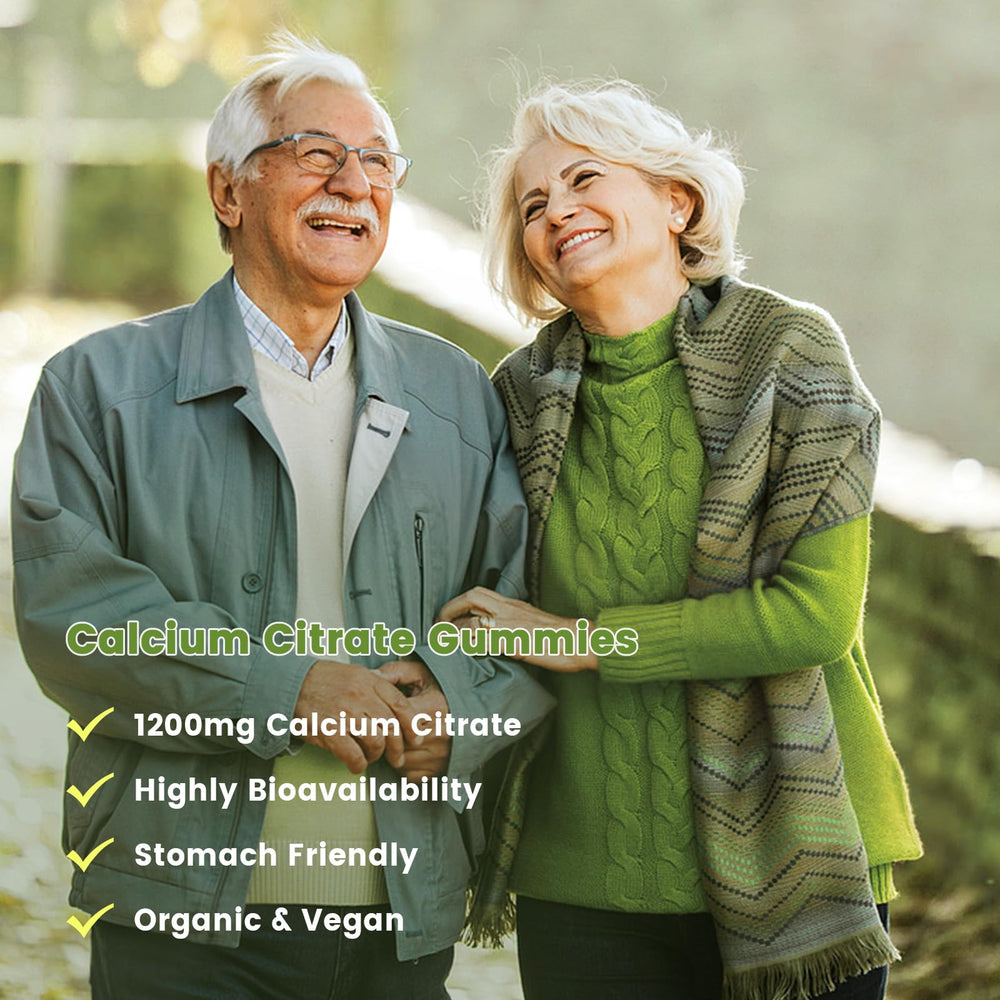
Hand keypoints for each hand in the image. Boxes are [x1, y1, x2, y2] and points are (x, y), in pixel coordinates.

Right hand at [293, 661, 419, 773]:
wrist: (290, 684)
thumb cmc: (324, 680)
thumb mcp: (355, 674)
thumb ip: (376, 687)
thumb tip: (397, 704)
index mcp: (370, 681)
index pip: (401, 705)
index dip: (412, 725)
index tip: (416, 737)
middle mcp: (361, 695)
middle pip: (391, 727)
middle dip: (397, 748)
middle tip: (397, 758)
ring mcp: (345, 713)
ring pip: (376, 742)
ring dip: (376, 755)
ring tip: (371, 757)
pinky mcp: (329, 731)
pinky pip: (353, 755)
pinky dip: (358, 764)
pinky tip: (356, 765)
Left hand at [377, 660, 450, 778]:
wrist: (476, 711)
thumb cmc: (442, 690)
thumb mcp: (421, 673)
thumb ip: (396, 672)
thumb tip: (372, 676)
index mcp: (434, 708)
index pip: (396, 719)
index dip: (383, 717)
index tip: (380, 713)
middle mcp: (439, 734)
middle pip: (397, 742)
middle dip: (387, 736)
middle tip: (384, 727)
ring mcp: (440, 755)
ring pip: (400, 761)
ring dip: (394, 752)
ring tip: (397, 738)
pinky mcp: (439, 770)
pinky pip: (409, 775)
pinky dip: (403, 766)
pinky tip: (408, 752)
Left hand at [437, 587, 598, 672]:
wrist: (580, 641)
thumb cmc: (561, 637)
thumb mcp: (533, 624)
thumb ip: (514, 624)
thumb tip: (499, 635)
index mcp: (514, 604)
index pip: (479, 594)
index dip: (459, 603)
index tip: (449, 616)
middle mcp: (509, 609)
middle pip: (472, 597)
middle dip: (450, 609)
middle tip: (439, 624)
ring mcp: (510, 624)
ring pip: (473, 619)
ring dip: (454, 629)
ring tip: (443, 641)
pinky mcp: (512, 641)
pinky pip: (483, 640)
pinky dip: (468, 645)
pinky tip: (461, 653)